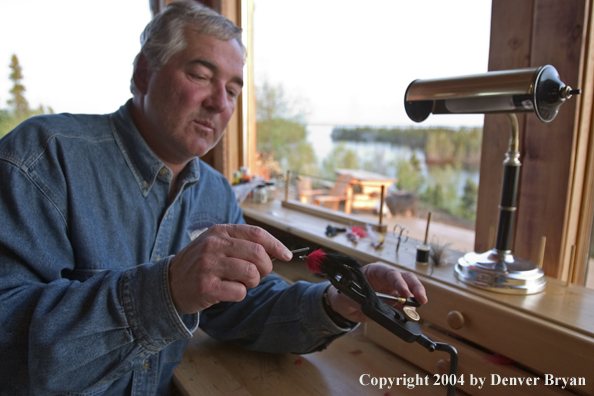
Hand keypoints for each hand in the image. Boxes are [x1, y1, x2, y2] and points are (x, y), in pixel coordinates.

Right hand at [168, 224, 292, 313]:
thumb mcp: (216, 244)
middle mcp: (214, 245)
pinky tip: (228, 291)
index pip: (257, 233)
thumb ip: (242, 244)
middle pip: (258, 253)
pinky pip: (239, 291)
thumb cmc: (200, 264)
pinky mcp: (206, 286)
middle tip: (259, 275)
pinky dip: (240, 294)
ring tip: (242, 283)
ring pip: (251, 273)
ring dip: (253, 282)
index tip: (286, 255)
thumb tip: (275, 252)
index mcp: (220, 231)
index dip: (276, 245)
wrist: (169, 283)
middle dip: (266, 267)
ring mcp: (209, 265)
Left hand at [326, 263, 427, 322]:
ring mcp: (391, 289)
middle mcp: (386, 278)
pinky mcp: (393, 302)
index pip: (391, 273)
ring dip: (414, 301)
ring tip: (414, 311)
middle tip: (422, 300)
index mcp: (375, 271)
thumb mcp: (349, 295)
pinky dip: (408, 310)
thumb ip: (361, 298)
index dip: (400, 282)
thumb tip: (374, 304)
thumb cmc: (344, 294)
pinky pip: (404, 305)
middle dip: (415, 288)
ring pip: (409, 291)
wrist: (343, 305)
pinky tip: (410, 316)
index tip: (406, 293)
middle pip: (406, 279)